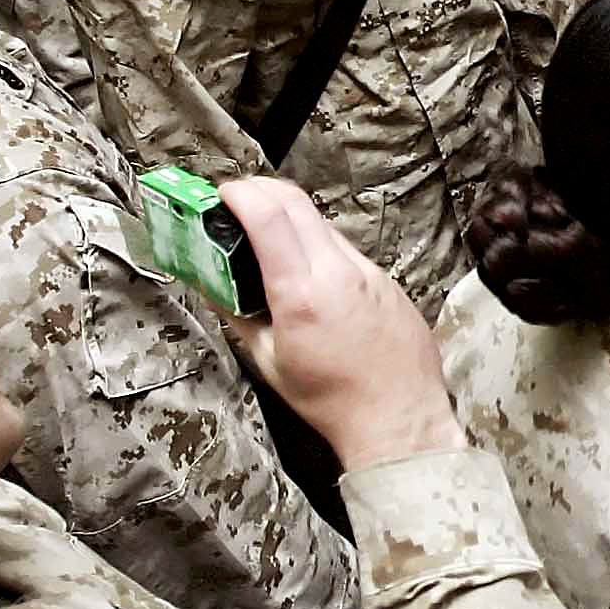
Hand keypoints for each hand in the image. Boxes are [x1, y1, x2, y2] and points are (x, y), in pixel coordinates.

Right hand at [216, 177, 468, 469]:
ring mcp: (370, 273)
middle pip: (297, 203)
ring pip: (323, 224)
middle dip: (261, 191)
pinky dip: (320, 245)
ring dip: (292, 218)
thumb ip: (237, 314)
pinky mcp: (388, 280)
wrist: (399, 417)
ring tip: (267, 237)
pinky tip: (308, 269)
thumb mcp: (269, 360)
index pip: (269, 216)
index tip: (222, 194)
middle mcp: (341, 273)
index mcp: (303, 294)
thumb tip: (210, 285)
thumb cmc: (332, 400)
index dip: (241, 194)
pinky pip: (347, 249)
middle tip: (237, 201)